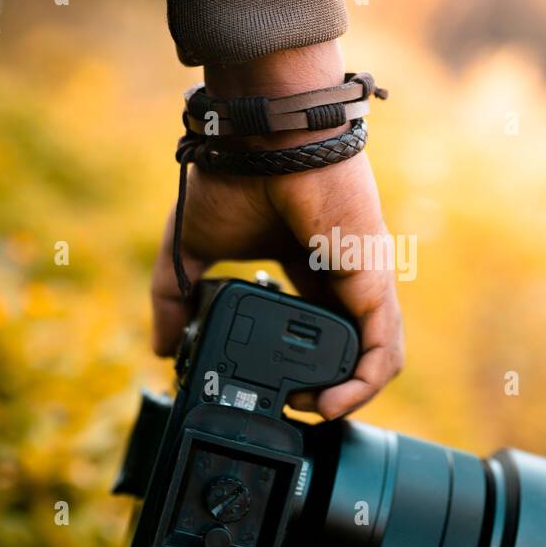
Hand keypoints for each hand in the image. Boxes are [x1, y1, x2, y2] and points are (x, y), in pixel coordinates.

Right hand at [151, 44, 403, 418]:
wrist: (261, 135)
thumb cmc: (233, 174)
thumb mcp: (190, 249)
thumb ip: (174, 297)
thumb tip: (163, 348)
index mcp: (305, 266)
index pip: (317, 329)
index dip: (303, 368)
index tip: (273, 390)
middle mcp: (339, 276)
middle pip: (352, 348)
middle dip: (328, 390)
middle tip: (295, 408)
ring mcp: (361, 280)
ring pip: (376, 355)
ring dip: (349, 395)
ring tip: (314, 410)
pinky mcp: (371, 280)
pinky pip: (383, 347)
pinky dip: (364, 384)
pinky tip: (333, 403)